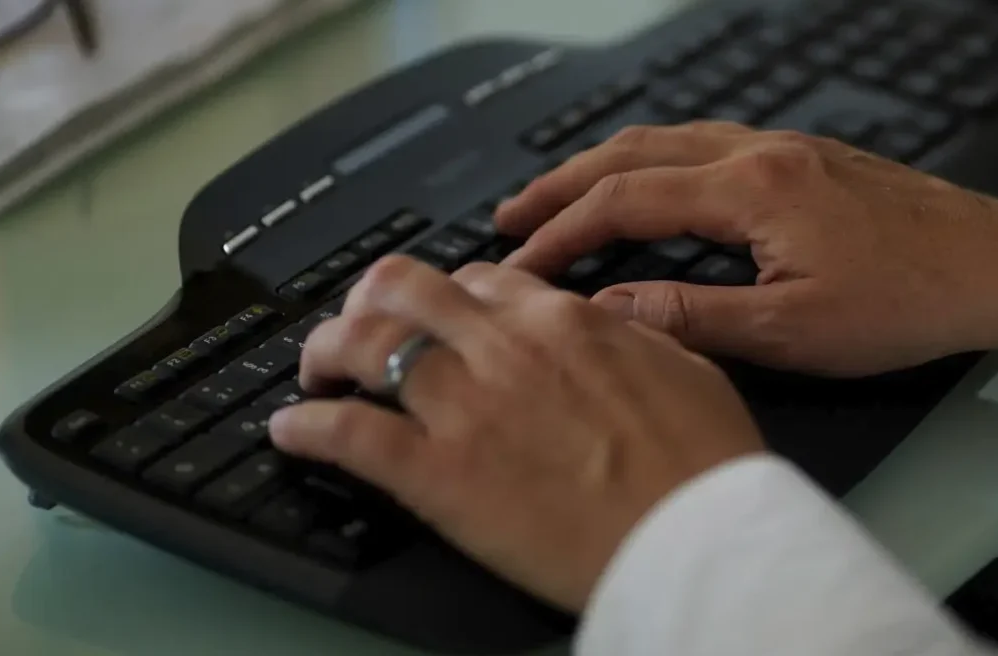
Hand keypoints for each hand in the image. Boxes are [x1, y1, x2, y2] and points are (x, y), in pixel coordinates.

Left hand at [268, 255, 765, 610]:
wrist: (698, 538)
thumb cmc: (705, 467)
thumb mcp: (687, 368)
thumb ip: (632, 337)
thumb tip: (610, 325)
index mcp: (566, 321)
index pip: (481, 277)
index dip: (450, 293)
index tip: (441, 315)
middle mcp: (505, 347)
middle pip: (404, 289)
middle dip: (371, 301)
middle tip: (361, 326)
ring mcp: (466, 407)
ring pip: (362, 344)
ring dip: (327, 352)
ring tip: (317, 373)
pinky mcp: (437, 474)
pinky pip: (347, 434)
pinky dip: (307, 429)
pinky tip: (292, 432)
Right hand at [497, 121, 997, 375]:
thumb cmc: (910, 302)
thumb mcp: (793, 331)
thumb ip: (694, 318)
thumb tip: (611, 312)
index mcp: (753, 190)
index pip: (625, 202)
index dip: (562, 235)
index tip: (518, 264)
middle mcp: (763, 153)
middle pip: (636, 153)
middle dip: (565, 185)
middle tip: (513, 216)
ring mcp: (788, 149)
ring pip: (671, 141)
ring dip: (608, 167)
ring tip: (564, 199)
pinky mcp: (809, 159)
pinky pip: (709, 145)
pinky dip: (658, 164)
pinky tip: (654, 188)